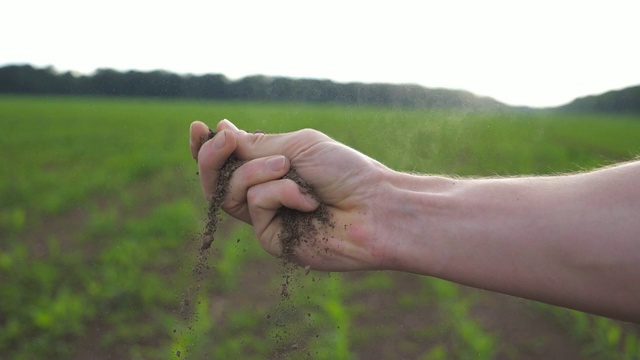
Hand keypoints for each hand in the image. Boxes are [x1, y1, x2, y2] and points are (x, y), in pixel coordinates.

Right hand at [190, 119, 391, 270]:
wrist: (374, 206)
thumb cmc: (345, 171)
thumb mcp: (298, 146)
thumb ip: (257, 145)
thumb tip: (222, 130)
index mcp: (272, 169)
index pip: (229, 161)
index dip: (207, 147)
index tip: (199, 128)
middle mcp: (265, 194)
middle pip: (217, 180)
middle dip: (212, 157)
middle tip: (223, 140)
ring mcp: (267, 218)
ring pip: (231, 191)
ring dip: (258, 171)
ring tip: (288, 167)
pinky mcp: (271, 239)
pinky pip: (254, 204)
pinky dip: (280, 192)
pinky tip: (308, 201)